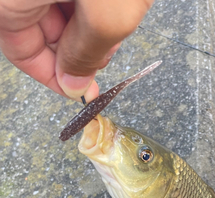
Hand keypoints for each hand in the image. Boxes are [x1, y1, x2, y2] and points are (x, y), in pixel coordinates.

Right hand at [0, 0, 152, 99]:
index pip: (18, 48)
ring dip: (86, 26)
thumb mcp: (107, 16)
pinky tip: (112, 4)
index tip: (77, 90)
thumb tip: (73, 85)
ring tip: (113, 20)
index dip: (49, 76)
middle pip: (36, 28)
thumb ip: (86, 55)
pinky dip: (90, 5)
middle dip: (74, 48)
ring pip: (56, 10)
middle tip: (104, 51)